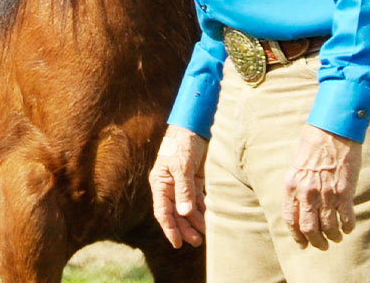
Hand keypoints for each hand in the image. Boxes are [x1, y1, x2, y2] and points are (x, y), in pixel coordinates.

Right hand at [149, 124, 208, 247]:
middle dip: (185, 228)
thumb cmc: (182, 143)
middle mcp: (169, 186)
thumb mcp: (182, 166)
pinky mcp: (194, 180)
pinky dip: (203, 209)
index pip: (162, 211)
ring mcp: (182, 184)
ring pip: (187, 208)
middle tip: (196, 242)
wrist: (194, 126)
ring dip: (195, 221)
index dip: (169, 228)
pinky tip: (209, 219)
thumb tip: (184, 213)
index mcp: (160, 183)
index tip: (177, 243)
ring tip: (204, 234)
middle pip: (175, 213)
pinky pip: (197, 200)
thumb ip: (184, 189)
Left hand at [283, 123, 361, 249]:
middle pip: (310, 229)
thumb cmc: (312, 145)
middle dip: (316, 242)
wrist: (332, 131)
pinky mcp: (344, 192)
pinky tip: (348, 227)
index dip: (297, 236)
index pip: (291, 220)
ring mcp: (326, 194)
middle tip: (322, 245)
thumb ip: (296, 186)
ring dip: (333, 237)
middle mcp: (307, 193)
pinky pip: (346, 218)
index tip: (303, 244)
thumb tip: (298, 206)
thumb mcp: (295, 166)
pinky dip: (347, 227)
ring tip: (337, 237)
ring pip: (329, 228)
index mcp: (292, 187)